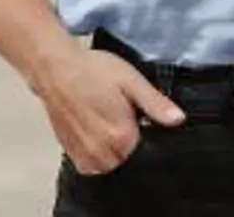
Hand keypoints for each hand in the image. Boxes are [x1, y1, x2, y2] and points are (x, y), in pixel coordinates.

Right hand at [34, 48, 182, 175]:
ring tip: (106, 120)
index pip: (147, 150)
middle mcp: (101, 153)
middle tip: (121, 114)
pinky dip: (96, 152)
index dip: (146, 131)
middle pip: (128, 158)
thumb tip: (178, 119)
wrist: (56, 69)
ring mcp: (83, 155)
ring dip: (112, 149)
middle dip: (129, 141)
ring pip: (109, 164)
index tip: (139, 117)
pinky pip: (90, 164)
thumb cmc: (93, 72)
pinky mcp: (69, 152)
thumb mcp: (132, 82)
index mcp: (120, 137)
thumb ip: (156, 105)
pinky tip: (94, 128)